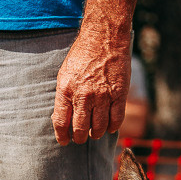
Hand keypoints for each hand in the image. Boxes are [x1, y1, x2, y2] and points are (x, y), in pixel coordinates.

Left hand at [52, 28, 130, 145]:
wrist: (104, 38)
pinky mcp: (119, 94)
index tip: (65, 141)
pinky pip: (116, 119)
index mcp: (66, 90)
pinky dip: (113, 126)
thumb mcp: (64, 75)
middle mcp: (84, 96)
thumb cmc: (82, 56)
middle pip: (81, 129)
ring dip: (97, 134)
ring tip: (95, 133)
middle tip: (81, 138)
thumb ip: (63, 97)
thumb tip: (62, 118)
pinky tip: (110, 127)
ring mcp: (103, 96)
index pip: (61, 122)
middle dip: (80, 138)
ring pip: (100, 127)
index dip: (62, 136)